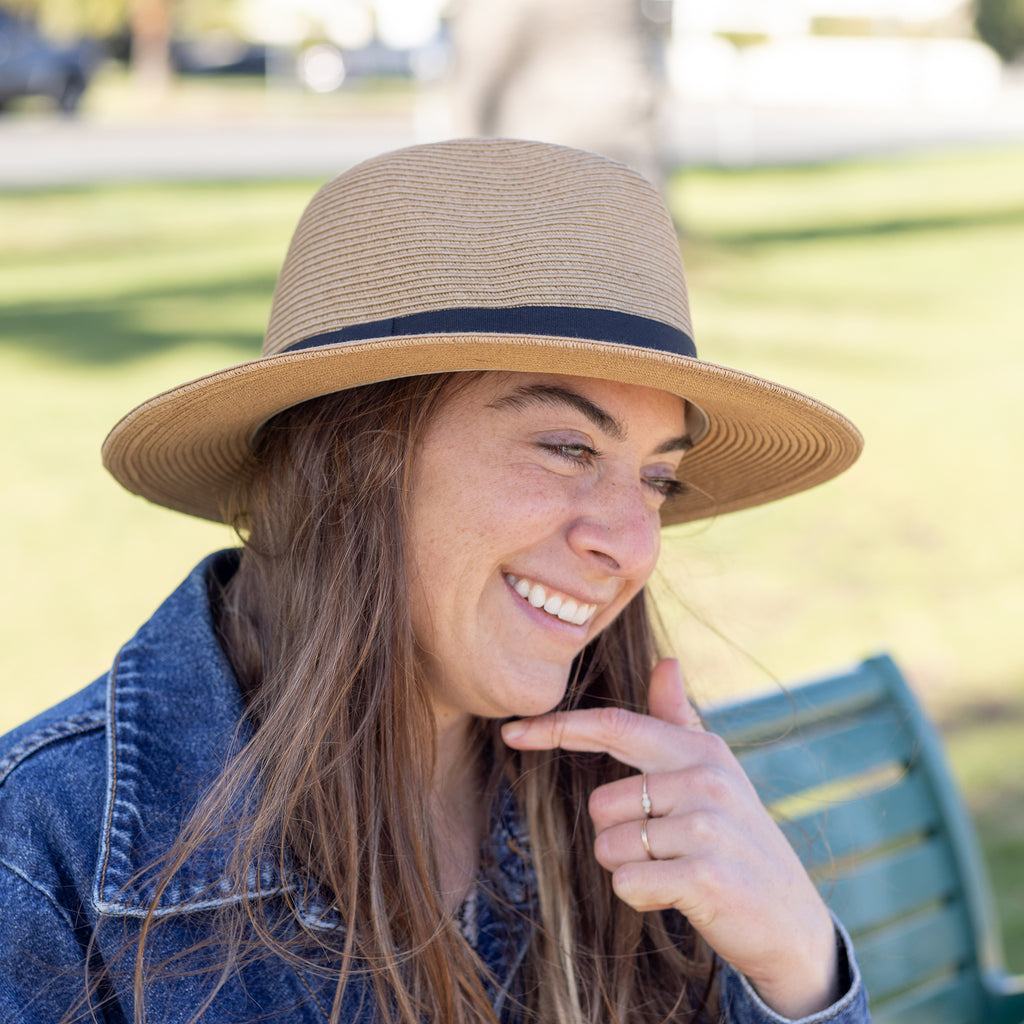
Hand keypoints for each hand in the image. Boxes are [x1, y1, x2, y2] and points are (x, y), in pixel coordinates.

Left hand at [500, 658, 839, 1019]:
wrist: (789, 920)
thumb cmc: (736, 839)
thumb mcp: (713, 773)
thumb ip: (679, 719)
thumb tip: (666, 661)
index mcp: (699, 749)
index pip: (613, 726)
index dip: (558, 728)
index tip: (511, 731)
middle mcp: (704, 779)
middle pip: (600, 803)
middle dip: (616, 834)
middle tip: (665, 849)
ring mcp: (707, 827)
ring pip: (609, 846)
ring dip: (629, 868)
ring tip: (675, 870)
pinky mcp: (706, 877)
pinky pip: (627, 883)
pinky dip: (641, 897)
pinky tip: (679, 897)